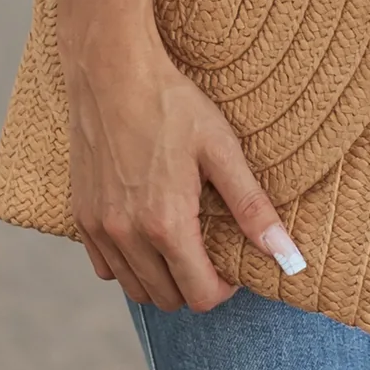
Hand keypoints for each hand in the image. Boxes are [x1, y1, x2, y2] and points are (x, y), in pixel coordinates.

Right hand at [64, 36, 304, 311]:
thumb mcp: (221, 148)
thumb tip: (288, 257)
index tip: (233, 261)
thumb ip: (253, 208)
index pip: (200, 295)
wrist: (112, 71)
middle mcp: (128, 236)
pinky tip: (145, 231)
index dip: (225, 287)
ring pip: (135, 289)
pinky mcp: (81, 216)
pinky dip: (128, 264)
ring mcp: (100, 229)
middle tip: (209, 248)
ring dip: (162, 279)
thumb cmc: (170, 103)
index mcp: (167, 223)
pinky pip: (105, 268)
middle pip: (168, 298)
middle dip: (195, 284)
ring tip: (181, 240)